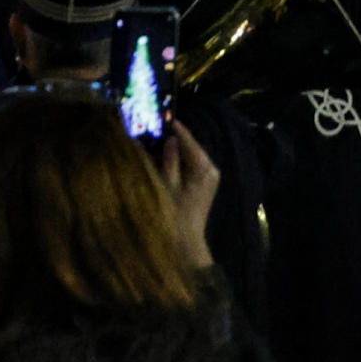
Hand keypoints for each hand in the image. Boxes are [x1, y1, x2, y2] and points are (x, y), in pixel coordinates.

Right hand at [154, 120, 221, 268]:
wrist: (185, 246)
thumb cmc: (174, 217)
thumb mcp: (166, 186)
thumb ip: (168, 161)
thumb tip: (169, 140)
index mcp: (204, 167)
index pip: (188, 140)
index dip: (174, 128)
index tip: (160, 115)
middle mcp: (210, 169)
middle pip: (189, 147)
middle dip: (170, 140)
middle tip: (150, 130)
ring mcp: (208, 178)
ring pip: (188, 157)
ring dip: (171, 152)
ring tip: (151, 143)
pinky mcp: (203, 186)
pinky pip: (189, 167)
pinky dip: (176, 163)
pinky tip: (159, 161)